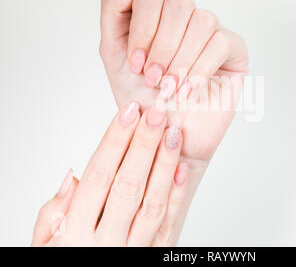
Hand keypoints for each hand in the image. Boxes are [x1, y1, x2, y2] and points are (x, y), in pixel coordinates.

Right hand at [32, 102, 188, 245]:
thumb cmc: (65, 264)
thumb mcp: (43, 246)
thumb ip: (52, 213)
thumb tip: (74, 175)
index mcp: (73, 233)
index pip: (98, 177)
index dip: (114, 142)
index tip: (127, 114)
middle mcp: (105, 241)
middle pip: (127, 185)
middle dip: (143, 146)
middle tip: (156, 114)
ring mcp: (133, 251)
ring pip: (152, 202)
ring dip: (164, 165)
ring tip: (173, 133)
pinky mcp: (154, 256)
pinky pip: (168, 224)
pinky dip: (177, 195)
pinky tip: (181, 168)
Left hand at [99, 0, 247, 161]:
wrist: (166, 135)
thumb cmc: (142, 98)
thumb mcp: (114, 52)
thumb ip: (115, 7)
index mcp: (157, 15)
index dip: (143, 29)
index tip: (137, 64)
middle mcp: (185, 19)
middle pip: (179, 4)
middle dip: (162, 46)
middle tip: (154, 79)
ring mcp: (211, 31)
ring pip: (202, 20)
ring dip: (181, 59)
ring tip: (171, 88)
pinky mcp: (234, 49)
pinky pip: (220, 42)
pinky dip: (200, 69)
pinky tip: (189, 91)